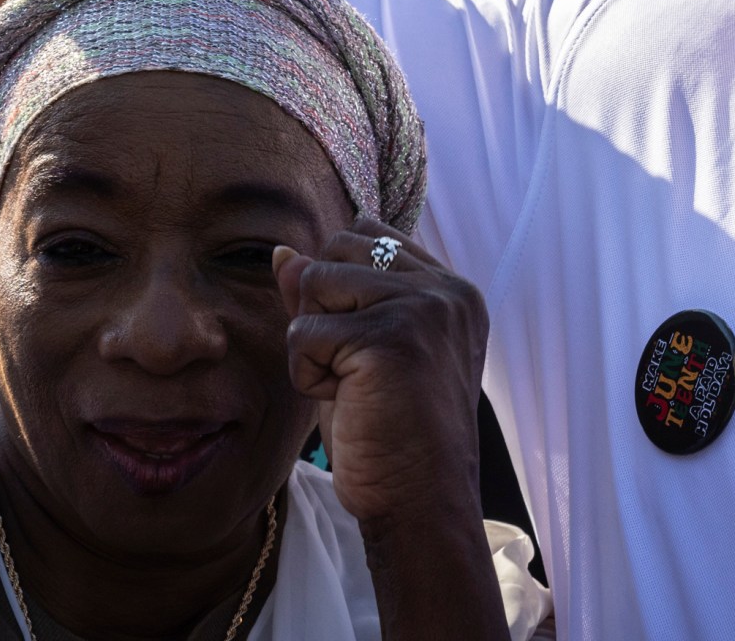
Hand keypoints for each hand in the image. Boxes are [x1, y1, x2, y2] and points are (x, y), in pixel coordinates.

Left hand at [277, 220, 486, 525]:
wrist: (421, 499)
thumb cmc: (391, 432)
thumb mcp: (360, 352)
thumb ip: (329, 298)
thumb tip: (282, 253)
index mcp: (452, 289)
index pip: (371, 235)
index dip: (342, 284)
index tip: (363, 345)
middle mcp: (445, 290)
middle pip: (338, 250)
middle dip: (324, 307)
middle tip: (356, 367)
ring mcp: (422, 310)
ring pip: (315, 284)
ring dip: (314, 343)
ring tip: (351, 386)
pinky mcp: (390, 339)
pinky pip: (303, 333)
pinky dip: (307, 375)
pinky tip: (346, 403)